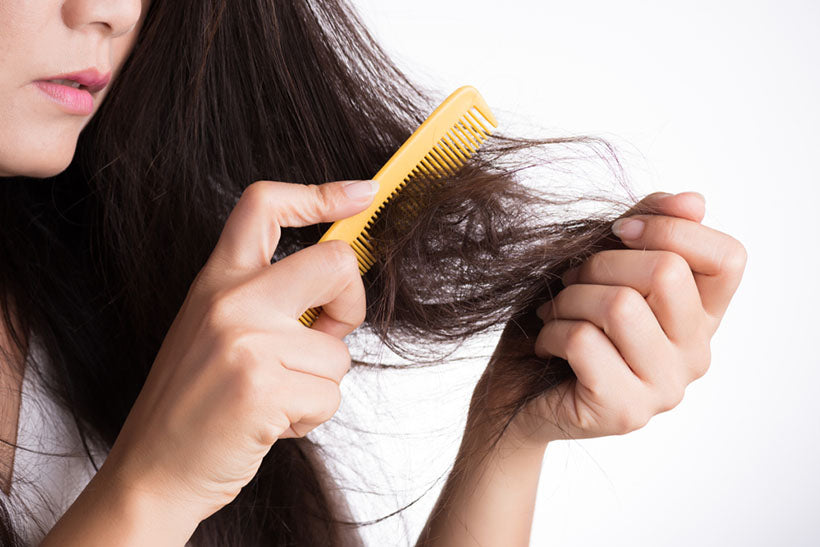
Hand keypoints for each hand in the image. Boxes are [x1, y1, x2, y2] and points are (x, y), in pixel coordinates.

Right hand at [95, 178, 378, 528]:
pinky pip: (330, 396)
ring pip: (338, 354)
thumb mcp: (216, 330)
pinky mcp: (262, 387)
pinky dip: (311, 416)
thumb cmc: (194, 404)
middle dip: (350, 302)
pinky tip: (271, 422)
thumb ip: (268, 298)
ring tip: (273, 397)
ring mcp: (246, 342)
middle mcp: (230, 300)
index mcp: (217, 280)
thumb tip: (338, 280)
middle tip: (329, 331)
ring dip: (319, 384)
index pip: (264, 205)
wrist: (154, 471)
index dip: (321, 193)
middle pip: (334, 263)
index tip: (362, 195)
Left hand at [501, 191, 746, 444]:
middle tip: (571, 283)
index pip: (728, 258)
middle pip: (667, 271)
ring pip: (620, 305)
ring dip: (569, 298)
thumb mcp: (602, 263)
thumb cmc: (560, 320)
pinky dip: (551, 332)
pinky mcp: (625, 411)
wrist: (515, 388)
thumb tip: (693, 200)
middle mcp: (696, 355)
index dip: (672, 229)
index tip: (620, 230)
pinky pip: (583, 340)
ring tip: (555, 314)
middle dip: (600, 263)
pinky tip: (548, 347)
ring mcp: (666, 389)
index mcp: (701, 317)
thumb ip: (648, 228)